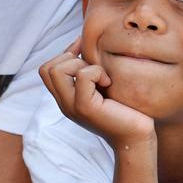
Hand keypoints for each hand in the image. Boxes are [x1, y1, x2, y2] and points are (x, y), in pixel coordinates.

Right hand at [39, 42, 154, 148]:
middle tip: (93, 68)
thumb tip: (82, 42)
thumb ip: (89, 72)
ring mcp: (72, 107)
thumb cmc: (125, 112)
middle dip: (69, 58)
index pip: (46, 70)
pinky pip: (83, 76)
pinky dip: (96, 72)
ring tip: (101, 77)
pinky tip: (108, 83)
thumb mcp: (102, 88)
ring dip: (80, 64)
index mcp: (66, 99)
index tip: (87, 55)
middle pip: (46, 68)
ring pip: (57, 70)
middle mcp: (64, 104)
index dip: (64, 54)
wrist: (136, 140)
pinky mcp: (86, 108)